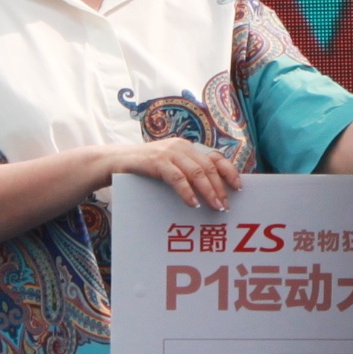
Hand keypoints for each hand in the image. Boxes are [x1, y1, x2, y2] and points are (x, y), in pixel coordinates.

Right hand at [112, 137, 239, 212]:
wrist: (113, 161)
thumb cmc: (144, 169)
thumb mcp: (169, 167)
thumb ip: (186, 173)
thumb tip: (211, 193)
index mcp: (187, 147)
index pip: (215, 157)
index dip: (229, 172)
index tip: (239, 188)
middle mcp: (181, 146)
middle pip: (208, 167)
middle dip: (220, 188)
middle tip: (225, 206)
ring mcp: (168, 152)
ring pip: (196, 172)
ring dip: (208, 191)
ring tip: (215, 207)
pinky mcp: (156, 161)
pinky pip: (177, 178)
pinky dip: (187, 192)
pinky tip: (193, 203)